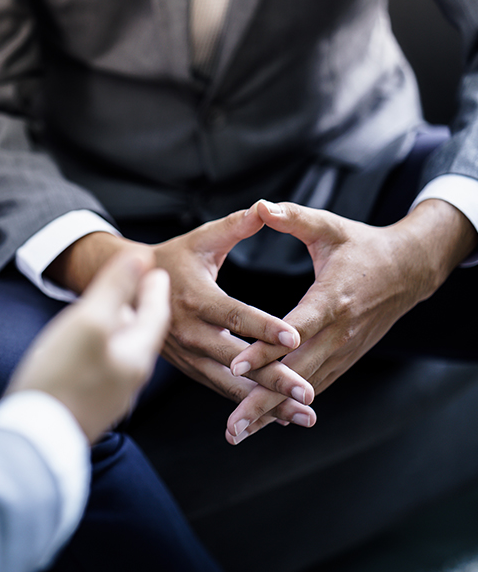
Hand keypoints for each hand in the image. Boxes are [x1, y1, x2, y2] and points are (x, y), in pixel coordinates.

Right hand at [8, 251, 170, 441]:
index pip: (156, 314)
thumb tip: (142, 257)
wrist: (33, 440)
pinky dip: (102, 348)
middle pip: (140, 334)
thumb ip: (116, 288)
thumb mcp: (90, 321)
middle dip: (141, 308)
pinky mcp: (89, 406)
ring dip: (120, 328)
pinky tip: (86, 348)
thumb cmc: (61, 378)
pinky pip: (103, 368)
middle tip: (140, 287)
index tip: (155, 269)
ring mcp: (109, 395)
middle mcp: (129, 378)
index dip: (154, 288)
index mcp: (136, 355)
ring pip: (122, 351)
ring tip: (112, 312)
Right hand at [46, 209, 314, 429]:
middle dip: (273, 379)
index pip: (235, 315)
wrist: (128, 289)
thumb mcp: (200, 240)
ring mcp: (189, 355)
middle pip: (236, 360)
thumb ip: (233, 227)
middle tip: (307, 395)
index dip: (264, 327)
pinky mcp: (190, 368)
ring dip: (266, 402)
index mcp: (196, 298)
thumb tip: (265, 209)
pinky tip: (277, 415)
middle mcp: (191, 333)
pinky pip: (221, 388)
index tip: (295, 337)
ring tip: (303, 416)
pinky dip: (248, 403)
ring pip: (230, 384)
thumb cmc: (173, 260)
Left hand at [226, 198, 477, 443]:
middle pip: (296, 373)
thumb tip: (261, 206)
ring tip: (237, 433)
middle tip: (231, 426)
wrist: (409, 269)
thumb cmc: (362, 245)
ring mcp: (343, 350)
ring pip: (303, 388)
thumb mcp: (330, 228)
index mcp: (332, 298)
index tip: (237, 365)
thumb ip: (294, 218)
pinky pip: (313, 387)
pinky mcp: (344, 359)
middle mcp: (339, 333)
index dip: (266, 348)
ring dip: (271, 413)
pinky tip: (263, 423)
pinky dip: (288, 407)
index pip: (295, 329)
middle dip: (261, 401)